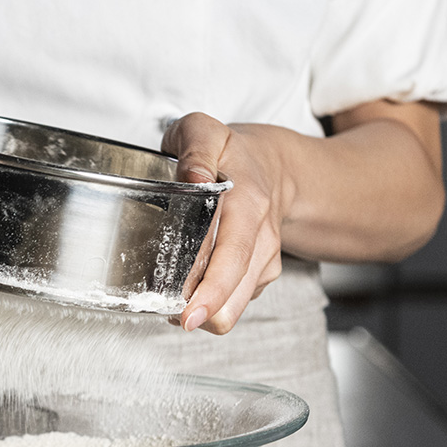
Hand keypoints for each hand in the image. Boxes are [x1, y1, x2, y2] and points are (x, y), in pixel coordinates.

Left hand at [162, 113, 288, 334]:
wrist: (274, 167)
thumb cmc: (231, 152)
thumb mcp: (205, 131)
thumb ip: (195, 148)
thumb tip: (192, 176)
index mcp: (248, 204)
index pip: (233, 256)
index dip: (211, 292)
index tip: (189, 315)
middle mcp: (262, 238)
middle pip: (236, 294)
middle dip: (205, 315)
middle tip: (172, 315)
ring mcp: (265, 259)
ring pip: (237, 306)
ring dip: (205, 310)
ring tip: (174, 298)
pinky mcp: (261, 274)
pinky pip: (235, 300)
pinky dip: (211, 302)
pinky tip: (192, 285)